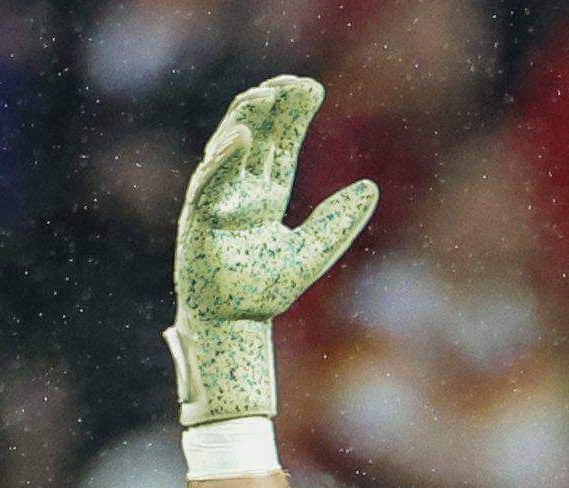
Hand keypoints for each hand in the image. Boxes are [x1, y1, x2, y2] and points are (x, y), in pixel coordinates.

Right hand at [164, 76, 378, 426]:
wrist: (235, 325)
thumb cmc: (265, 290)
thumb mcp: (314, 251)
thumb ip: (339, 221)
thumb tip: (371, 187)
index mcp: (265, 196)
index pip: (280, 144)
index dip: (293, 116)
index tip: (312, 87)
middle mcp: (239, 191)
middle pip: (256, 136)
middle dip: (272, 106)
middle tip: (295, 80)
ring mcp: (216, 200)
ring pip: (228, 147)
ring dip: (245, 119)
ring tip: (266, 93)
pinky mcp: (198, 217)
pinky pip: (210, 181)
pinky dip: (225, 158)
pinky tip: (243, 137)